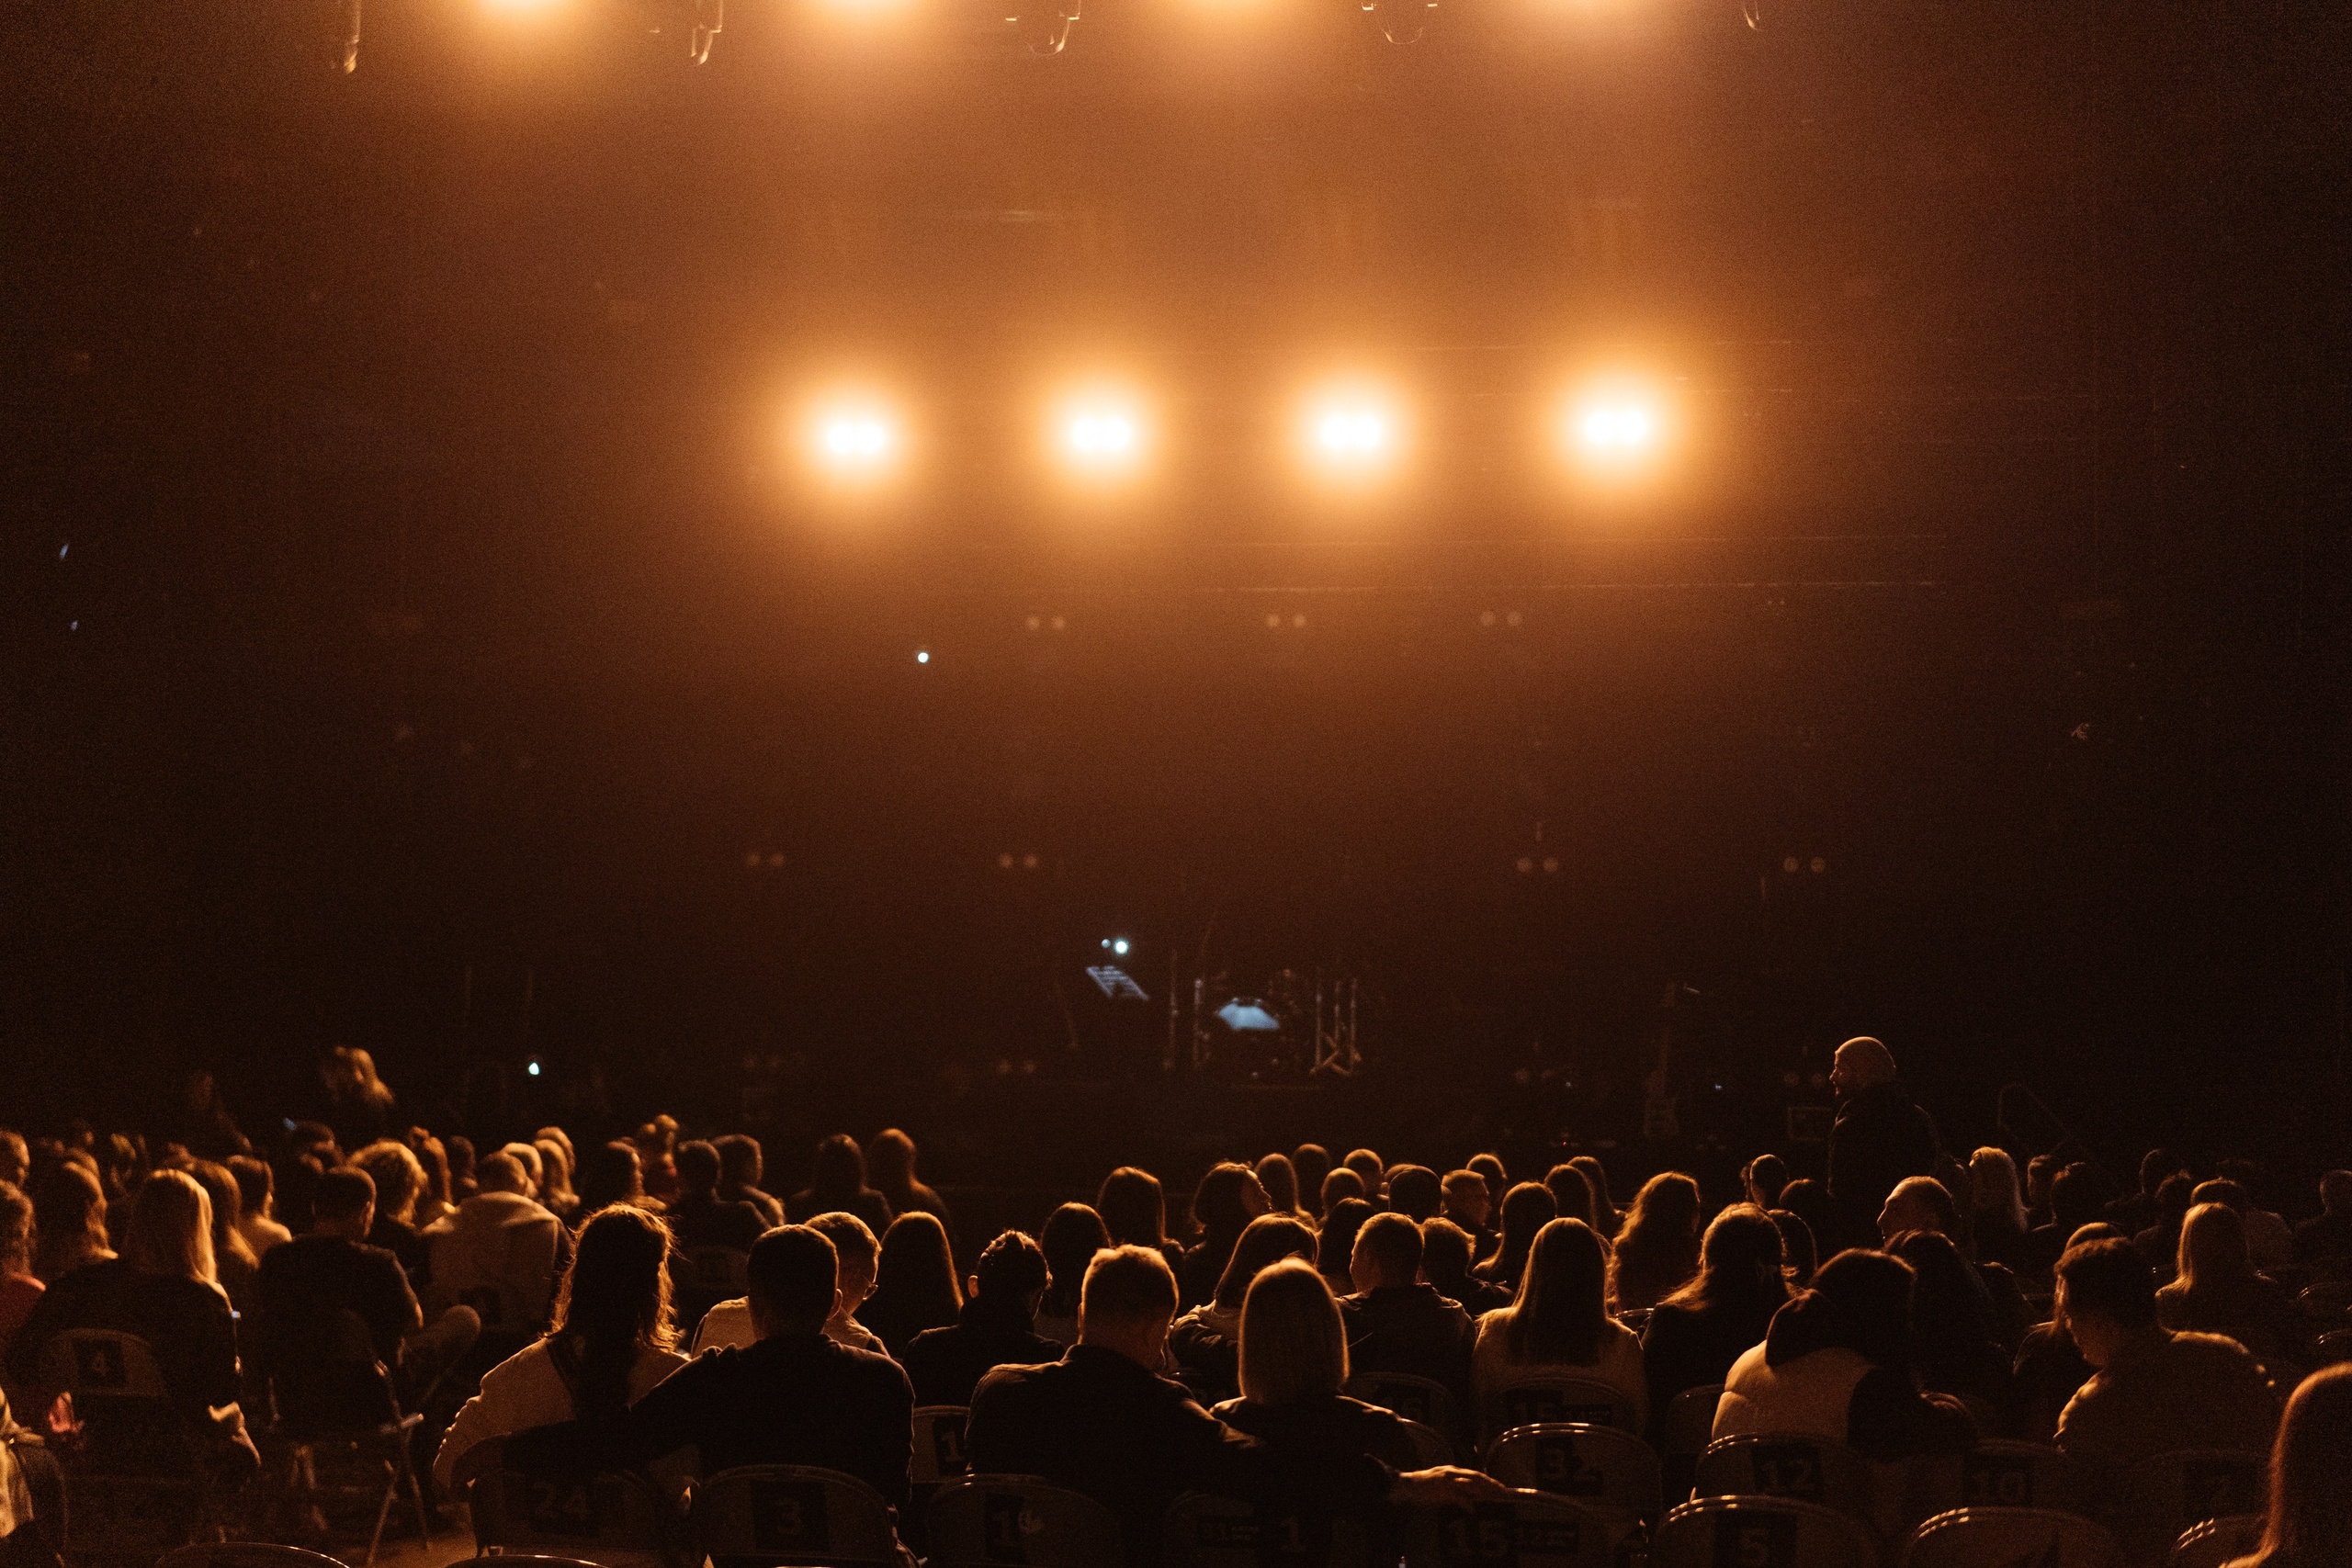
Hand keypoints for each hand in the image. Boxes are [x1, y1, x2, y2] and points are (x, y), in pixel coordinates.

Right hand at [1388, 1466, 1514, 1506]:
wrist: (1407, 1485)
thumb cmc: (1426, 1488)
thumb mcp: (1444, 1487)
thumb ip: (1457, 1491)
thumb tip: (1472, 1500)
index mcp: (1454, 1471)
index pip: (1476, 1474)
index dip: (1490, 1480)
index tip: (1502, 1487)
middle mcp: (1452, 1472)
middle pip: (1477, 1477)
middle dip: (1491, 1484)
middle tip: (1504, 1492)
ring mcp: (1447, 1480)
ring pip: (1470, 1484)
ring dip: (1484, 1491)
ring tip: (1495, 1498)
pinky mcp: (1441, 1489)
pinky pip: (1457, 1496)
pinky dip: (1466, 1503)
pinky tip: (1473, 1510)